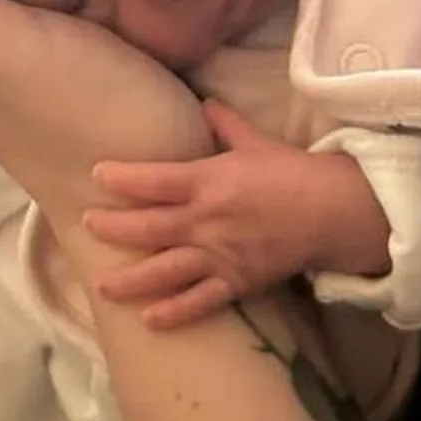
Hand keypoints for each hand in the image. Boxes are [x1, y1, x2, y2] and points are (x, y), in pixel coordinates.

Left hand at [85, 100, 390, 328]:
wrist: (333, 212)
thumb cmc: (293, 173)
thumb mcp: (256, 142)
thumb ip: (226, 125)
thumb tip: (206, 101)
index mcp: (209, 181)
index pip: (154, 180)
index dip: (122, 178)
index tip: (97, 174)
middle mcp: (207, 220)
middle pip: (148, 226)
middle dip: (113, 227)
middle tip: (87, 225)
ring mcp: (219, 255)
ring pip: (165, 270)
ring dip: (131, 280)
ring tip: (103, 287)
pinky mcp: (236, 282)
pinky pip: (200, 301)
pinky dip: (175, 312)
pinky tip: (149, 320)